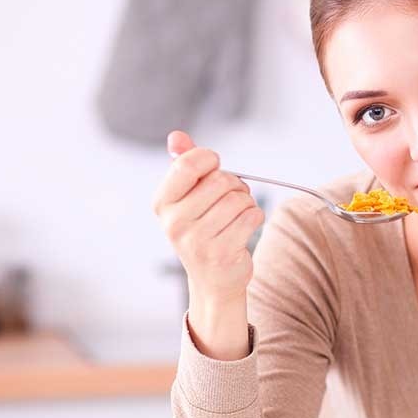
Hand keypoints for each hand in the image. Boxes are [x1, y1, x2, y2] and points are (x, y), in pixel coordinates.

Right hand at [151, 131, 264, 304]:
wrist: (213, 280)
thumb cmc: (203, 231)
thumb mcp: (188, 197)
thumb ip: (185, 164)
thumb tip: (177, 136)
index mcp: (163, 203)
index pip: (188, 164)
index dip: (210, 160)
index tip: (214, 168)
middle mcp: (174, 222)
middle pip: (221, 180)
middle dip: (234, 185)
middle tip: (230, 199)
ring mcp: (196, 240)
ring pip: (239, 199)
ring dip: (246, 203)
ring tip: (236, 216)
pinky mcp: (222, 253)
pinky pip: (252, 216)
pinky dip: (255, 218)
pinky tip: (244, 229)